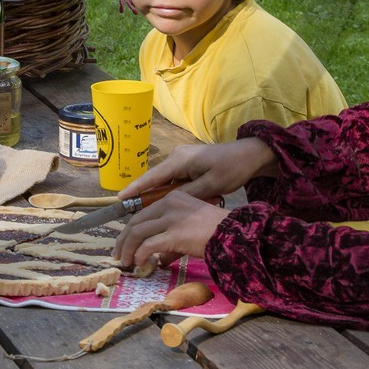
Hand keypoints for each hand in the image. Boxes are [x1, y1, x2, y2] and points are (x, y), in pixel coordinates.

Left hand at [114, 190, 231, 269]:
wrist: (234, 235)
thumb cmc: (217, 232)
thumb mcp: (191, 223)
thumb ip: (172, 233)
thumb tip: (158, 257)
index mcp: (172, 197)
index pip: (143, 213)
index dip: (130, 229)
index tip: (124, 242)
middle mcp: (169, 204)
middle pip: (136, 221)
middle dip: (123, 239)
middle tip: (118, 254)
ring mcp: (171, 218)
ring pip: (138, 232)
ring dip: (128, 249)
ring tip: (125, 262)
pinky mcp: (174, 234)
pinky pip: (148, 245)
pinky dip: (140, 255)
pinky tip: (140, 263)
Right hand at [119, 139, 276, 205]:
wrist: (248, 155)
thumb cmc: (231, 169)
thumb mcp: (210, 186)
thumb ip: (187, 196)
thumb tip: (166, 206)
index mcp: (180, 161)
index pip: (151, 177)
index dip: (134, 189)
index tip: (119, 199)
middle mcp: (176, 158)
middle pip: (154, 180)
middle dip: (142, 196)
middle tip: (129, 214)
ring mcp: (181, 160)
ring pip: (163, 181)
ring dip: (156, 196)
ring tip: (143, 214)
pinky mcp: (187, 164)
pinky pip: (172, 180)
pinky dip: (167, 192)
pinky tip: (164, 205)